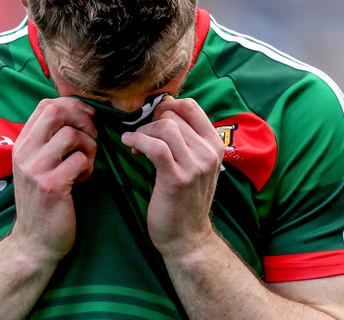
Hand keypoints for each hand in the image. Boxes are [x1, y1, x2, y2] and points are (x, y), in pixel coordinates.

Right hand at [8, 98, 96, 261]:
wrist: (34, 242)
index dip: (73, 106)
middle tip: (93, 138)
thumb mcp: (38, 166)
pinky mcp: (51, 185)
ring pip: (72, 134)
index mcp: (22, 144)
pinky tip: (83, 180)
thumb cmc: (43, 202)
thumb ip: (50, 141)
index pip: (46, 105)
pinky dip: (89, 167)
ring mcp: (35, 168)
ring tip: (87, 164)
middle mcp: (24, 152)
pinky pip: (80, 160)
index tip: (88, 120)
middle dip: (84, 119)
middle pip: (57, 111)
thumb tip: (79, 114)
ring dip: (90, 146)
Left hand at [121, 96, 224, 257]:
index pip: (190, 106)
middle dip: (150, 121)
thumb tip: (161, 111)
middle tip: (141, 137)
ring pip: (164, 127)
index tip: (152, 120)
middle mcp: (209, 152)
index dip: (166, 106)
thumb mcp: (195, 165)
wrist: (187, 237)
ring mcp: (195, 166)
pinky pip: (155, 146)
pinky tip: (129, 144)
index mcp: (215, 145)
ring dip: (142, 131)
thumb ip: (186, 140)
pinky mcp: (177, 179)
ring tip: (135, 144)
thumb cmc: (185, 199)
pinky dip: (137, 140)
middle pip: (173, 114)